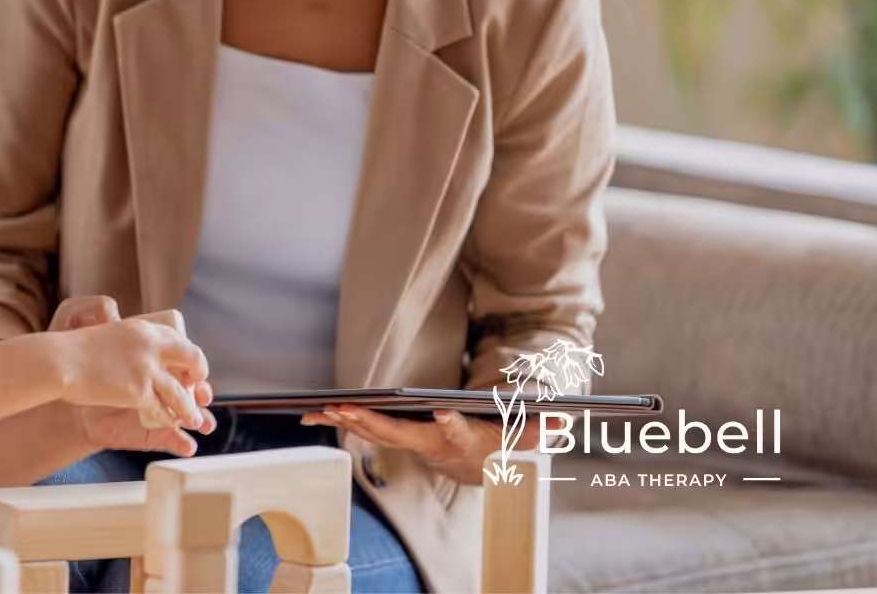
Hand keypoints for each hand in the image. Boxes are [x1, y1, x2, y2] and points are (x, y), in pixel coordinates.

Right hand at [55, 319, 208, 431]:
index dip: (187, 355)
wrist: (61, 362)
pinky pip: (162, 409)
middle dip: (200, 375)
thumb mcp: (109, 334)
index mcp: (143, 329)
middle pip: (191, 358)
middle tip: (201, 389)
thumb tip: (143, 352)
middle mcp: (151, 346)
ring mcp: (147, 369)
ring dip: (189, 408)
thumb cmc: (75, 351)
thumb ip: (131, 343)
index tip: (188, 366)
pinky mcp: (139, 391)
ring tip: (195, 419)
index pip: (177, 339)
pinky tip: (170, 424)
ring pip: (180, 392)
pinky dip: (168, 419)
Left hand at [302, 405, 541, 484]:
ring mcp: (410, 442)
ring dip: (347, 420)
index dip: (450, 421)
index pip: (456, 430)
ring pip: (375, 430)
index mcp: (460, 440)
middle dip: (373, 422)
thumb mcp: (521, 438)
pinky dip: (340, 419)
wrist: (478, 469)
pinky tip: (314, 411)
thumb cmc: (498, 446)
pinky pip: (364, 426)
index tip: (442, 410)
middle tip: (347, 410)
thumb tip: (563, 418)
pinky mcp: (396, 436)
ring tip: (319, 407)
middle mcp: (430, 444)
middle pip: (399, 433)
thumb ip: (537, 428)